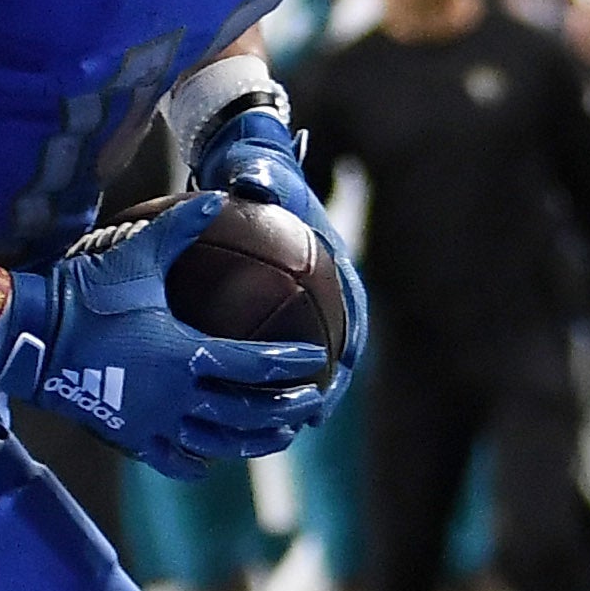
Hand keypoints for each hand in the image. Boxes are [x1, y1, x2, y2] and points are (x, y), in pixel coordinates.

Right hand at [0, 191, 333, 476]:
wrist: (31, 337)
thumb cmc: (87, 295)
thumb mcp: (137, 258)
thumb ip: (181, 228)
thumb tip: (217, 195)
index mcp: (186, 355)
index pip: (254, 364)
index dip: (289, 363)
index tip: (316, 360)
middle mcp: (176, 396)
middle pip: (246, 413)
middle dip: (285, 410)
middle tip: (313, 402)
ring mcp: (153, 422)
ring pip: (217, 443)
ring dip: (254, 442)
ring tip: (280, 437)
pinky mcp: (128, 435)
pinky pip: (171, 460)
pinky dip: (196, 463)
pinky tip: (209, 462)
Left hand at [191, 103, 369, 385]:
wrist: (245, 168)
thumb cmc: (257, 171)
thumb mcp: (259, 169)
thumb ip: (259, 176)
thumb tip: (255, 184)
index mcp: (334, 261)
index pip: (354, 306)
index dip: (353, 340)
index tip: (344, 368)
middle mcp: (323, 287)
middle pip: (336, 342)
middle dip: (330, 381)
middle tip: (315, 412)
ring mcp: (299, 303)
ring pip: (305, 353)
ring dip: (296, 387)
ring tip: (280, 422)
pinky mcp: (275, 311)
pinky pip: (271, 348)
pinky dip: (261, 374)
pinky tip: (235, 399)